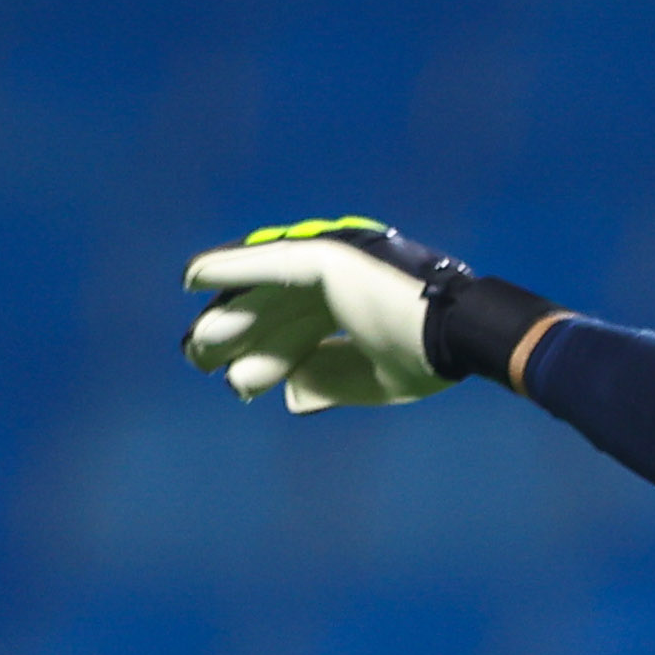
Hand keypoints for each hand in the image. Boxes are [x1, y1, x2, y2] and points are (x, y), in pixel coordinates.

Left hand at [183, 217, 473, 412]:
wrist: (461, 337)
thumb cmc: (429, 358)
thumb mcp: (373, 379)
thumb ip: (331, 381)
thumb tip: (290, 398)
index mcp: (358, 307)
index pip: (302, 330)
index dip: (270, 357)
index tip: (239, 384)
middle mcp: (343, 280)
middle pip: (278, 309)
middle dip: (241, 337)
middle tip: (201, 363)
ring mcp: (337, 263)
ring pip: (268, 293)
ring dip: (231, 317)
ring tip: (197, 346)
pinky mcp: (329, 256)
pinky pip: (269, 263)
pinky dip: (230, 266)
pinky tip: (192, 278)